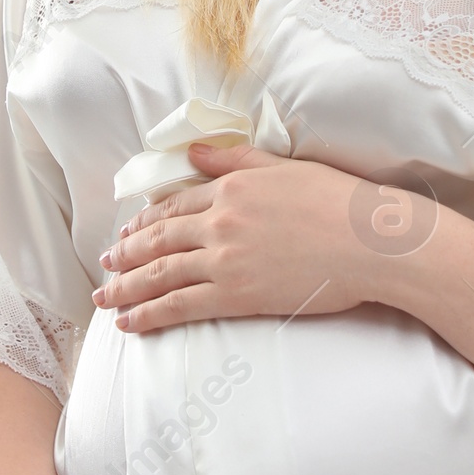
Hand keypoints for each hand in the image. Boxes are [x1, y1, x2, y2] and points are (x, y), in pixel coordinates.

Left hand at [94, 143, 382, 332]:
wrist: (369, 242)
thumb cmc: (338, 202)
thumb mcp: (284, 167)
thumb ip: (234, 160)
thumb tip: (194, 151)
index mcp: (230, 188)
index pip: (174, 205)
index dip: (144, 221)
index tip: (128, 232)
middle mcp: (218, 221)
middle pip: (157, 240)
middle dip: (124, 255)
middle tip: (104, 266)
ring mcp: (224, 259)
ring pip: (159, 274)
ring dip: (125, 288)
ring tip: (104, 299)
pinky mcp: (235, 294)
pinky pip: (179, 306)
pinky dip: (148, 315)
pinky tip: (130, 323)